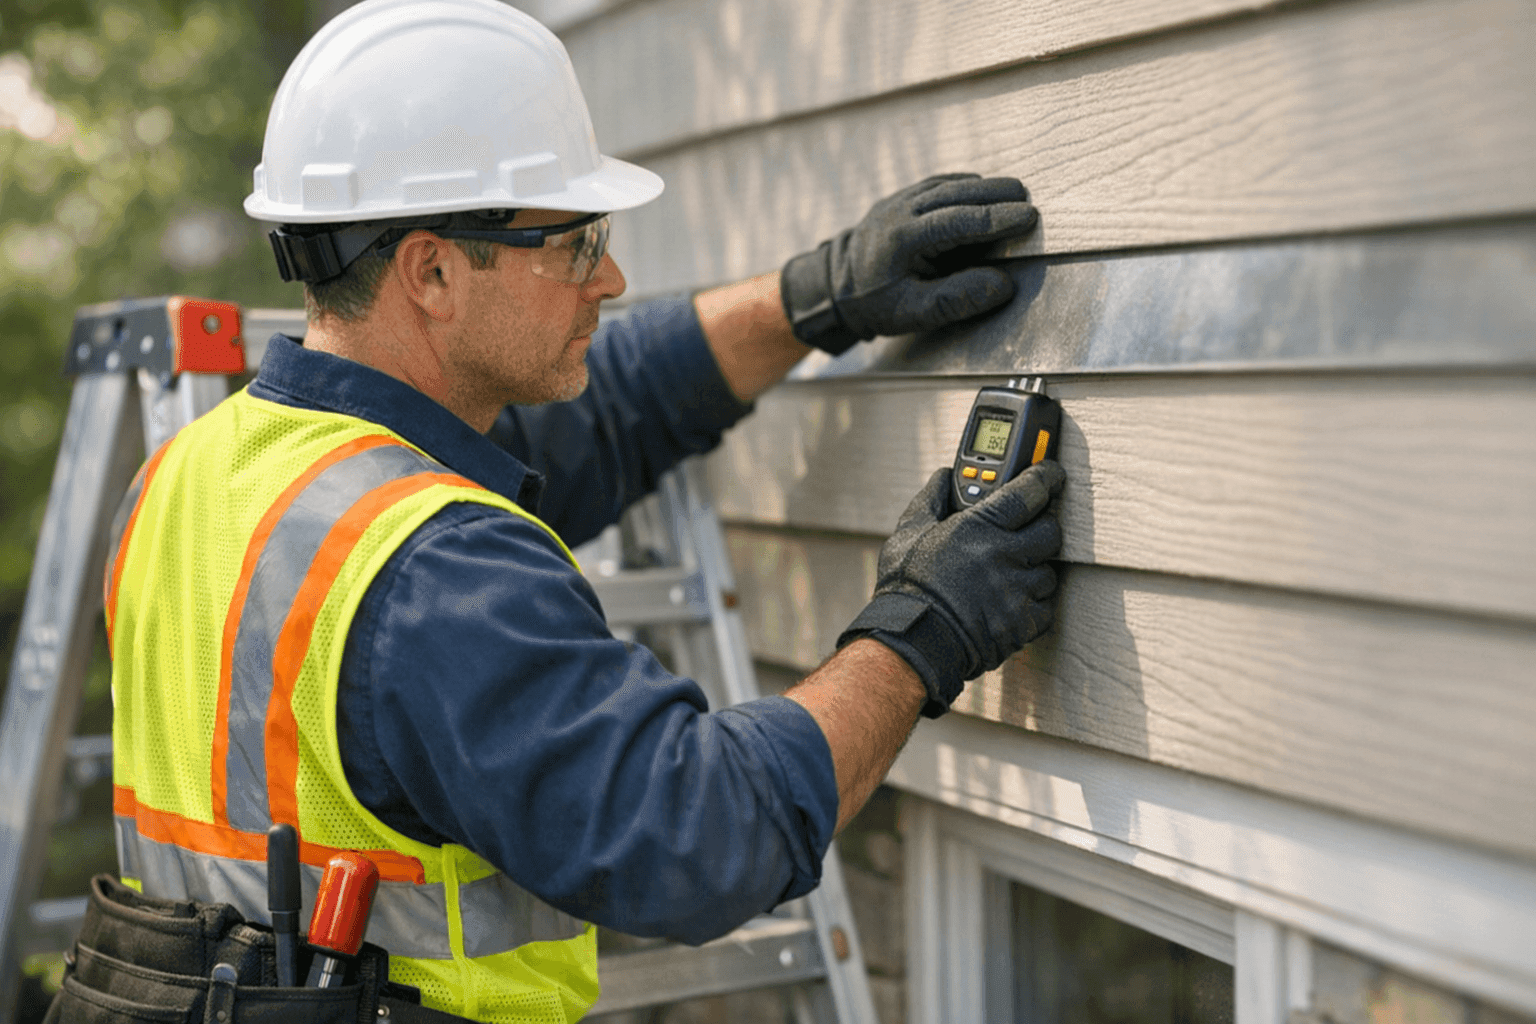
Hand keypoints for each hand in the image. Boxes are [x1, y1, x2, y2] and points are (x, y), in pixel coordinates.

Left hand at [779, 174, 1038, 354]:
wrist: (836, 286)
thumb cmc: (875, 302)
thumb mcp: (913, 313)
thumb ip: (956, 300)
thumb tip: (1002, 285)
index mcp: (901, 239)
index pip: (957, 221)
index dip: (996, 219)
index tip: (1027, 218)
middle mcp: (899, 211)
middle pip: (955, 194)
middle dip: (995, 195)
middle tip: (1028, 201)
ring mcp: (898, 200)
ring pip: (946, 184)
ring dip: (982, 187)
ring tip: (1014, 193)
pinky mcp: (901, 198)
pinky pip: (937, 185)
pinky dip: (963, 186)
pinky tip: (983, 190)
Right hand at [837, 461, 1063, 716]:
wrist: (911, 642)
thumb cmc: (907, 587)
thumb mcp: (909, 533)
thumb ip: (931, 499)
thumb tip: (944, 476)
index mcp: (979, 528)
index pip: (1030, 491)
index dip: (1047, 477)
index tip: (1052, 474)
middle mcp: (1004, 557)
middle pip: (1051, 530)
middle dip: (1043, 527)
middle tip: (1029, 530)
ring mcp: (1016, 592)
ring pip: (1049, 572)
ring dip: (1035, 570)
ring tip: (1010, 574)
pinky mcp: (1022, 625)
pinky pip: (1046, 608)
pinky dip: (1033, 604)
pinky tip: (1011, 602)